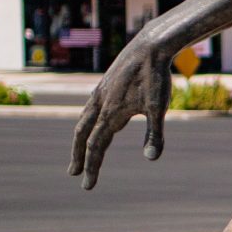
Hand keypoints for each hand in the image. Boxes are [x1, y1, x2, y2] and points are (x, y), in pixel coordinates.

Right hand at [68, 33, 174, 187]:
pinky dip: (87, 121)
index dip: (92, 167)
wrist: (150, 46)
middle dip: (78, 156)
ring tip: (79, 151)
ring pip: (84, 120)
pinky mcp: (105, 85)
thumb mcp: (158, 107)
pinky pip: (90, 108)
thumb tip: (151, 158)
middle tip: (74, 173)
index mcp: (111, 112)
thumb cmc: (156, 77)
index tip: (88, 185)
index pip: (96, 146)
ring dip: (80, 139)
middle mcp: (100, 103)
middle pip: (83, 135)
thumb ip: (154, 134)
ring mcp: (100, 93)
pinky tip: (92, 122)